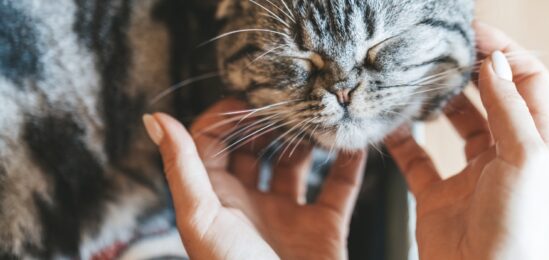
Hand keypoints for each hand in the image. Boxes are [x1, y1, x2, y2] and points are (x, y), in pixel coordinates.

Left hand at [143, 99, 366, 259]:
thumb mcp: (202, 218)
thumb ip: (182, 166)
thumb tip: (155, 119)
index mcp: (216, 200)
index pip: (211, 143)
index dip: (225, 117)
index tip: (248, 96)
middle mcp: (250, 204)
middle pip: (255, 149)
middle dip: (268, 123)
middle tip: (286, 100)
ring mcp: (288, 215)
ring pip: (296, 164)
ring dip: (306, 139)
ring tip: (317, 115)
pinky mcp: (324, 227)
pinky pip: (340, 187)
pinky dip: (349, 164)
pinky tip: (354, 142)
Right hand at [384, 22, 548, 259]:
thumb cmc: (517, 233)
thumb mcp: (526, 159)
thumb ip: (510, 109)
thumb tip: (495, 64)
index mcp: (539, 145)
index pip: (528, 82)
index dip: (505, 53)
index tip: (475, 34)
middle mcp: (507, 157)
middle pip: (493, 99)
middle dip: (471, 71)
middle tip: (444, 50)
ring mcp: (472, 176)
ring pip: (456, 126)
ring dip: (440, 102)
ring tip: (421, 80)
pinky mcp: (439, 196)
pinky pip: (419, 160)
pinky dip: (404, 141)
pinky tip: (392, 126)